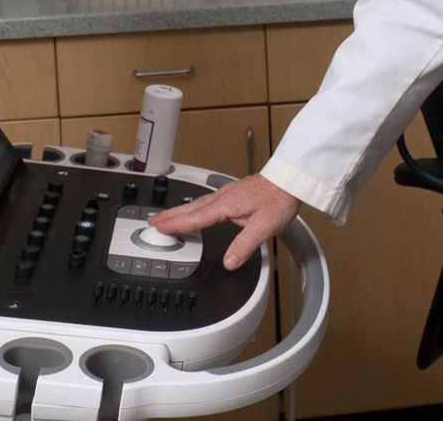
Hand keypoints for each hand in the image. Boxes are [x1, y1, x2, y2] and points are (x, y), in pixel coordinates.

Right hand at [146, 174, 299, 270]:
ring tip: (166, 216)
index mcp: (226, 205)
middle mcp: (224, 197)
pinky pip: (207, 200)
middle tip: (152, 221)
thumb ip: (245, 245)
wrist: (290, 180)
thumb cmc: (279, 200)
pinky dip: (194, 206)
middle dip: (170, 215)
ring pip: (198, 203)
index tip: (158, 227)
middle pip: (190, 208)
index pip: (195, 217)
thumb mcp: (264, 227)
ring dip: (180, 210)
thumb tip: (229, 261)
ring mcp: (228, 193)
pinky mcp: (234, 192)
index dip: (175, 223)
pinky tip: (196, 209)